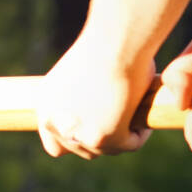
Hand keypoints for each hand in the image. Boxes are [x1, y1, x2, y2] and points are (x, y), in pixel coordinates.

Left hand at [37, 32, 155, 158]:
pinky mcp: (100, 138)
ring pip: (107, 149)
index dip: (77, 141)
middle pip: (82, 150)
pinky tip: (146, 112)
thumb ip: (82, 100)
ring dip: (124, 136)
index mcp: (45, 105)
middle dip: (104, 138)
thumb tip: (101, 114)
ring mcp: (75, 133)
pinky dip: (141, 133)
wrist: (114, 42)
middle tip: (125, 120)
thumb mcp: (83, 75)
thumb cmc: (106, 46)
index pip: (55, 144)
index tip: (98, 130)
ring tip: (138, 113)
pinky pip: (130, 144)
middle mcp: (52, 122)